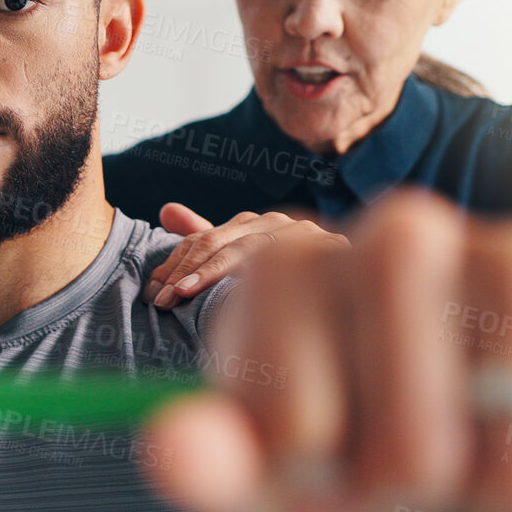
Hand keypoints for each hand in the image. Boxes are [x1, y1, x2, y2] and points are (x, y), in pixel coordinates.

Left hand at [142, 192, 511, 511]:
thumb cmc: (362, 476)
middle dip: (416, 493)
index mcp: (286, 271)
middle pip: (410, 427)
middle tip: (417, 488)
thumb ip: (213, 467)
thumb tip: (166, 450)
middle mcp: (398, 233)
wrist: (500, 480)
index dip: (317, 480)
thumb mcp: (272, 486)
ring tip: (491, 480)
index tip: (320, 466)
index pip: (292, 424)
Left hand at [143, 203, 347, 308]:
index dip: (173, 265)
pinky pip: (295, 263)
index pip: (203, 241)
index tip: (151, 294)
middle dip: (186, 272)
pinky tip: (241, 293)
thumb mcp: (243, 257)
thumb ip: (204, 236)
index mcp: (255, 225)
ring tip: (184, 293)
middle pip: (221, 244)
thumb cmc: (293, 279)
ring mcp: (308, 235)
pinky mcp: (336, 250)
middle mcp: (280, 224)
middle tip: (160, 301)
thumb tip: (165, 210)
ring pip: (250, 250)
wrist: (360, 287)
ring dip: (213, 273)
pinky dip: (267, 276)